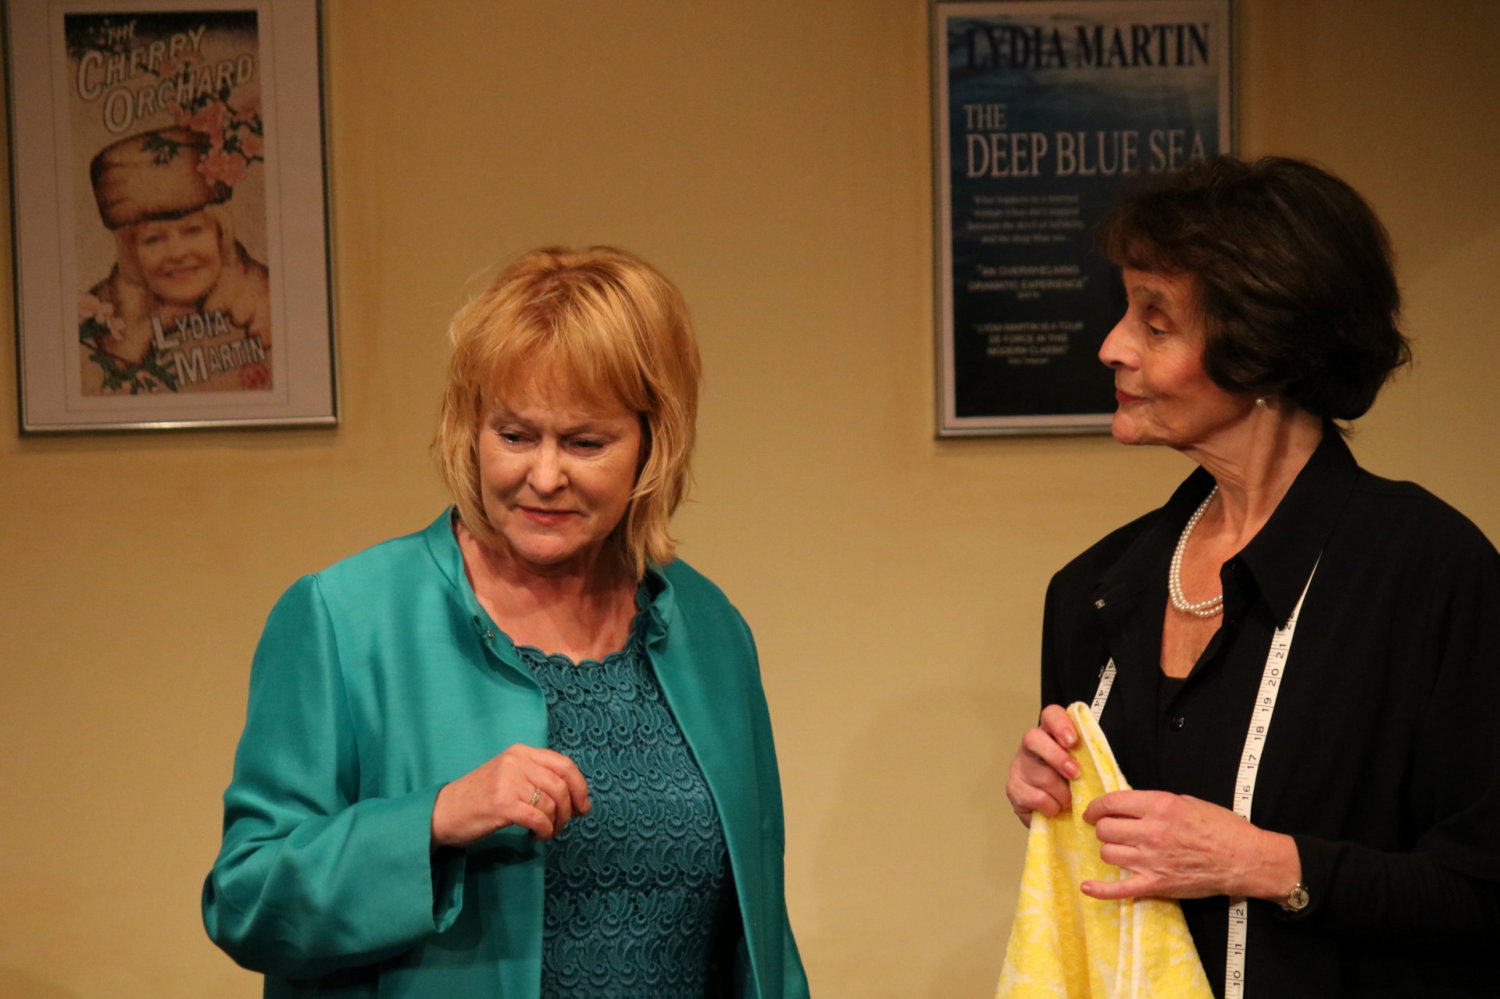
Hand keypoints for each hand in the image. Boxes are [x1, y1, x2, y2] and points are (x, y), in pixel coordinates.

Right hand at [431, 744, 590, 846]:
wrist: (442, 811)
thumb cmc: (479, 797)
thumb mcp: (510, 775)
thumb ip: (540, 779)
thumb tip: (579, 799)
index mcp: (521, 752)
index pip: (564, 764)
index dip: (580, 787)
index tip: (583, 806)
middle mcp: (516, 762)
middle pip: (561, 786)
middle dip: (569, 810)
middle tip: (562, 825)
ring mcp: (508, 781)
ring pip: (551, 803)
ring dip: (555, 823)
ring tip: (546, 832)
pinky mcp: (501, 804)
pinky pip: (538, 818)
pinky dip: (544, 831)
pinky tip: (536, 836)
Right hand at [1006, 704, 1080, 826]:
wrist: (1059, 813)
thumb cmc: (1075, 784)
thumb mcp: (1086, 767)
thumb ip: (1090, 758)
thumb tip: (1101, 761)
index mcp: (1051, 733)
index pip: (1050, 715)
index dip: (1060, 724)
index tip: (1073, 741)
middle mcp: (1031, 746)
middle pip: (1034, 738)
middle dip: (1057, 757)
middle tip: (1075, 774)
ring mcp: (1019, 766)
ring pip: (1040, 775)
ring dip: (1062, 793)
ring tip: (1070, 801)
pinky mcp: (1013, 789)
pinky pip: (1035, 797)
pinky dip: (1051, 807)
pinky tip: (1054, 808)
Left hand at [1081, 790, 1298, 900]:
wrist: (1244, 858)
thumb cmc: (1220, 827)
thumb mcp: (1185, 801)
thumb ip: (1154, 804)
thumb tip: (1129, 806)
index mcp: (1158, 806)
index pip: (1111, 803)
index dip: (1096, 807)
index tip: (1093, 812)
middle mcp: (1151, 832)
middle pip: (1104, 829)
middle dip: (1103, 828)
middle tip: (1111, 830)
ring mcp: (1151, 860)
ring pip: (1107, 853)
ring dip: (1110, 850)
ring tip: (1120, 850)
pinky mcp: (1156, 885)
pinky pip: (1118, 889)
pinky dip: (1100, 890)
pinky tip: (1086, 886)